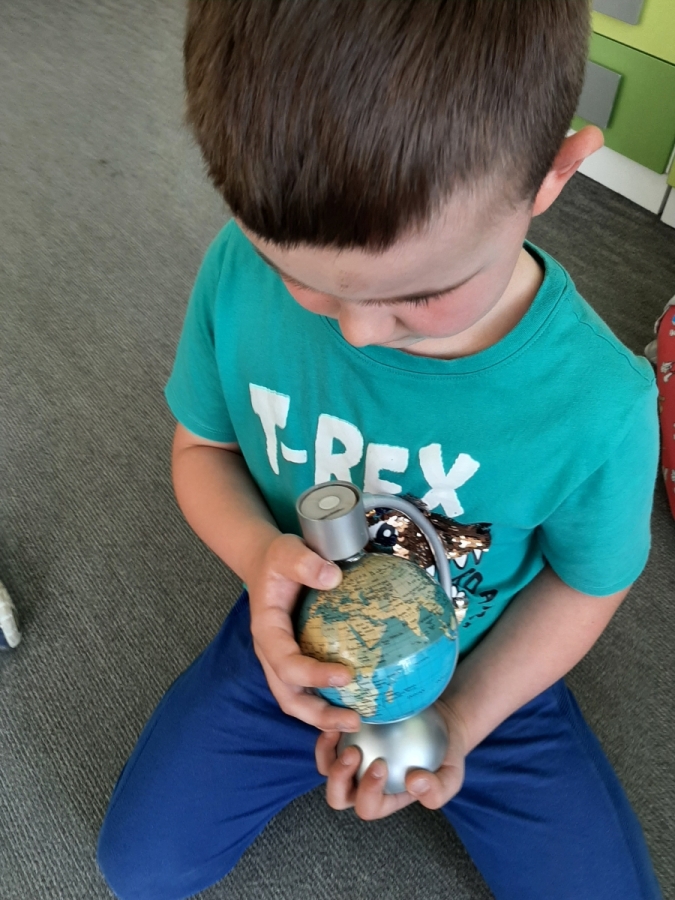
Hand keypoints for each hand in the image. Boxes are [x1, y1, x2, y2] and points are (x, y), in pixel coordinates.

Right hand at [247, 533, 361, 733]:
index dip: (313, 675)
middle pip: (289, 697)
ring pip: (298, 700)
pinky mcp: (299, 658)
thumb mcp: (285, 552)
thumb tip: (333, 577)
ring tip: (357, 721)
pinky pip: (310, 688)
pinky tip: (357, 702)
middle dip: (318, 715)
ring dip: (324, 716)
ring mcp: (284, 660)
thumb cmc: (277, 559)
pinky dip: (329, 701)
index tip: (346, 675)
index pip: (287, 664)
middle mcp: (273, 654)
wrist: (268, 562)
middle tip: (353, 720)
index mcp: (267, 632)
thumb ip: (304, 563)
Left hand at [315, 698, 469, 819]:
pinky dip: (329, 730)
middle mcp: (362, 785)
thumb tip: (414, 784)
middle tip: (353, 753)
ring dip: (327, 754)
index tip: (381, 764)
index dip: (369, 790)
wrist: (440, 725)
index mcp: (384, 800)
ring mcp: (352, 761)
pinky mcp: (347, 737)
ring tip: (337, 731)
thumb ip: (437, 790)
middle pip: (338, 795)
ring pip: (327, 767)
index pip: (368, 806)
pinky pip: (329, 740)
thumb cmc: (444, 756)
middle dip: (339, 778)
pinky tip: (339, 714)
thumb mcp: (451, 777)